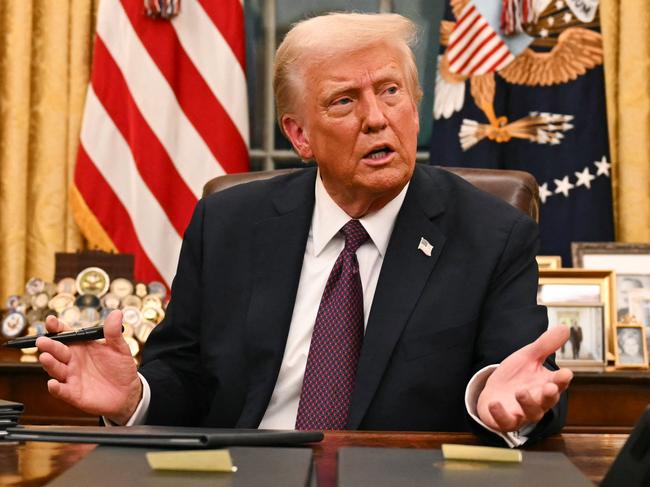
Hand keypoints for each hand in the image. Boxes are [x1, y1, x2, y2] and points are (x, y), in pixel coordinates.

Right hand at [36, 310, 141, 424]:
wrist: (127, 392)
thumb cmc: (120, 368)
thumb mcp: (119, 348)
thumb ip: (114, 332)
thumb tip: (116, 313)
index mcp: (82, 346)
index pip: (66, 334)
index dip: (57, 327)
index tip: (51, 321)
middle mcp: (73, 361)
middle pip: (57, 351)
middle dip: (49, 345)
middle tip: (43, 340)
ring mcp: (72, 377)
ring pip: (56, 369)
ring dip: (50, 363)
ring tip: (46, 357)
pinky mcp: (74, 394)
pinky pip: (62, 391)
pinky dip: (56, 388)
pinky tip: (53, 383)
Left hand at [477, 325, 572, 432]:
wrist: (495, 391)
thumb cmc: (517, 375)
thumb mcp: (528, 357)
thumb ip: (545, 345)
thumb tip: (565, 327)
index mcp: (546, 384)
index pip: (558, 383)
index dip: (562, 379)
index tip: (565, 373)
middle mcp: (538, 401)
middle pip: (548, 401)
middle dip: (549, 395)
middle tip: (550, 388)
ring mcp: (522, 412)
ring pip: (530, 413)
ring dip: (527, 403)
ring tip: (520, 391)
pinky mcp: (505, 420)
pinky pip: (505, 422)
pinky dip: (500, 414)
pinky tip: (494, 404)